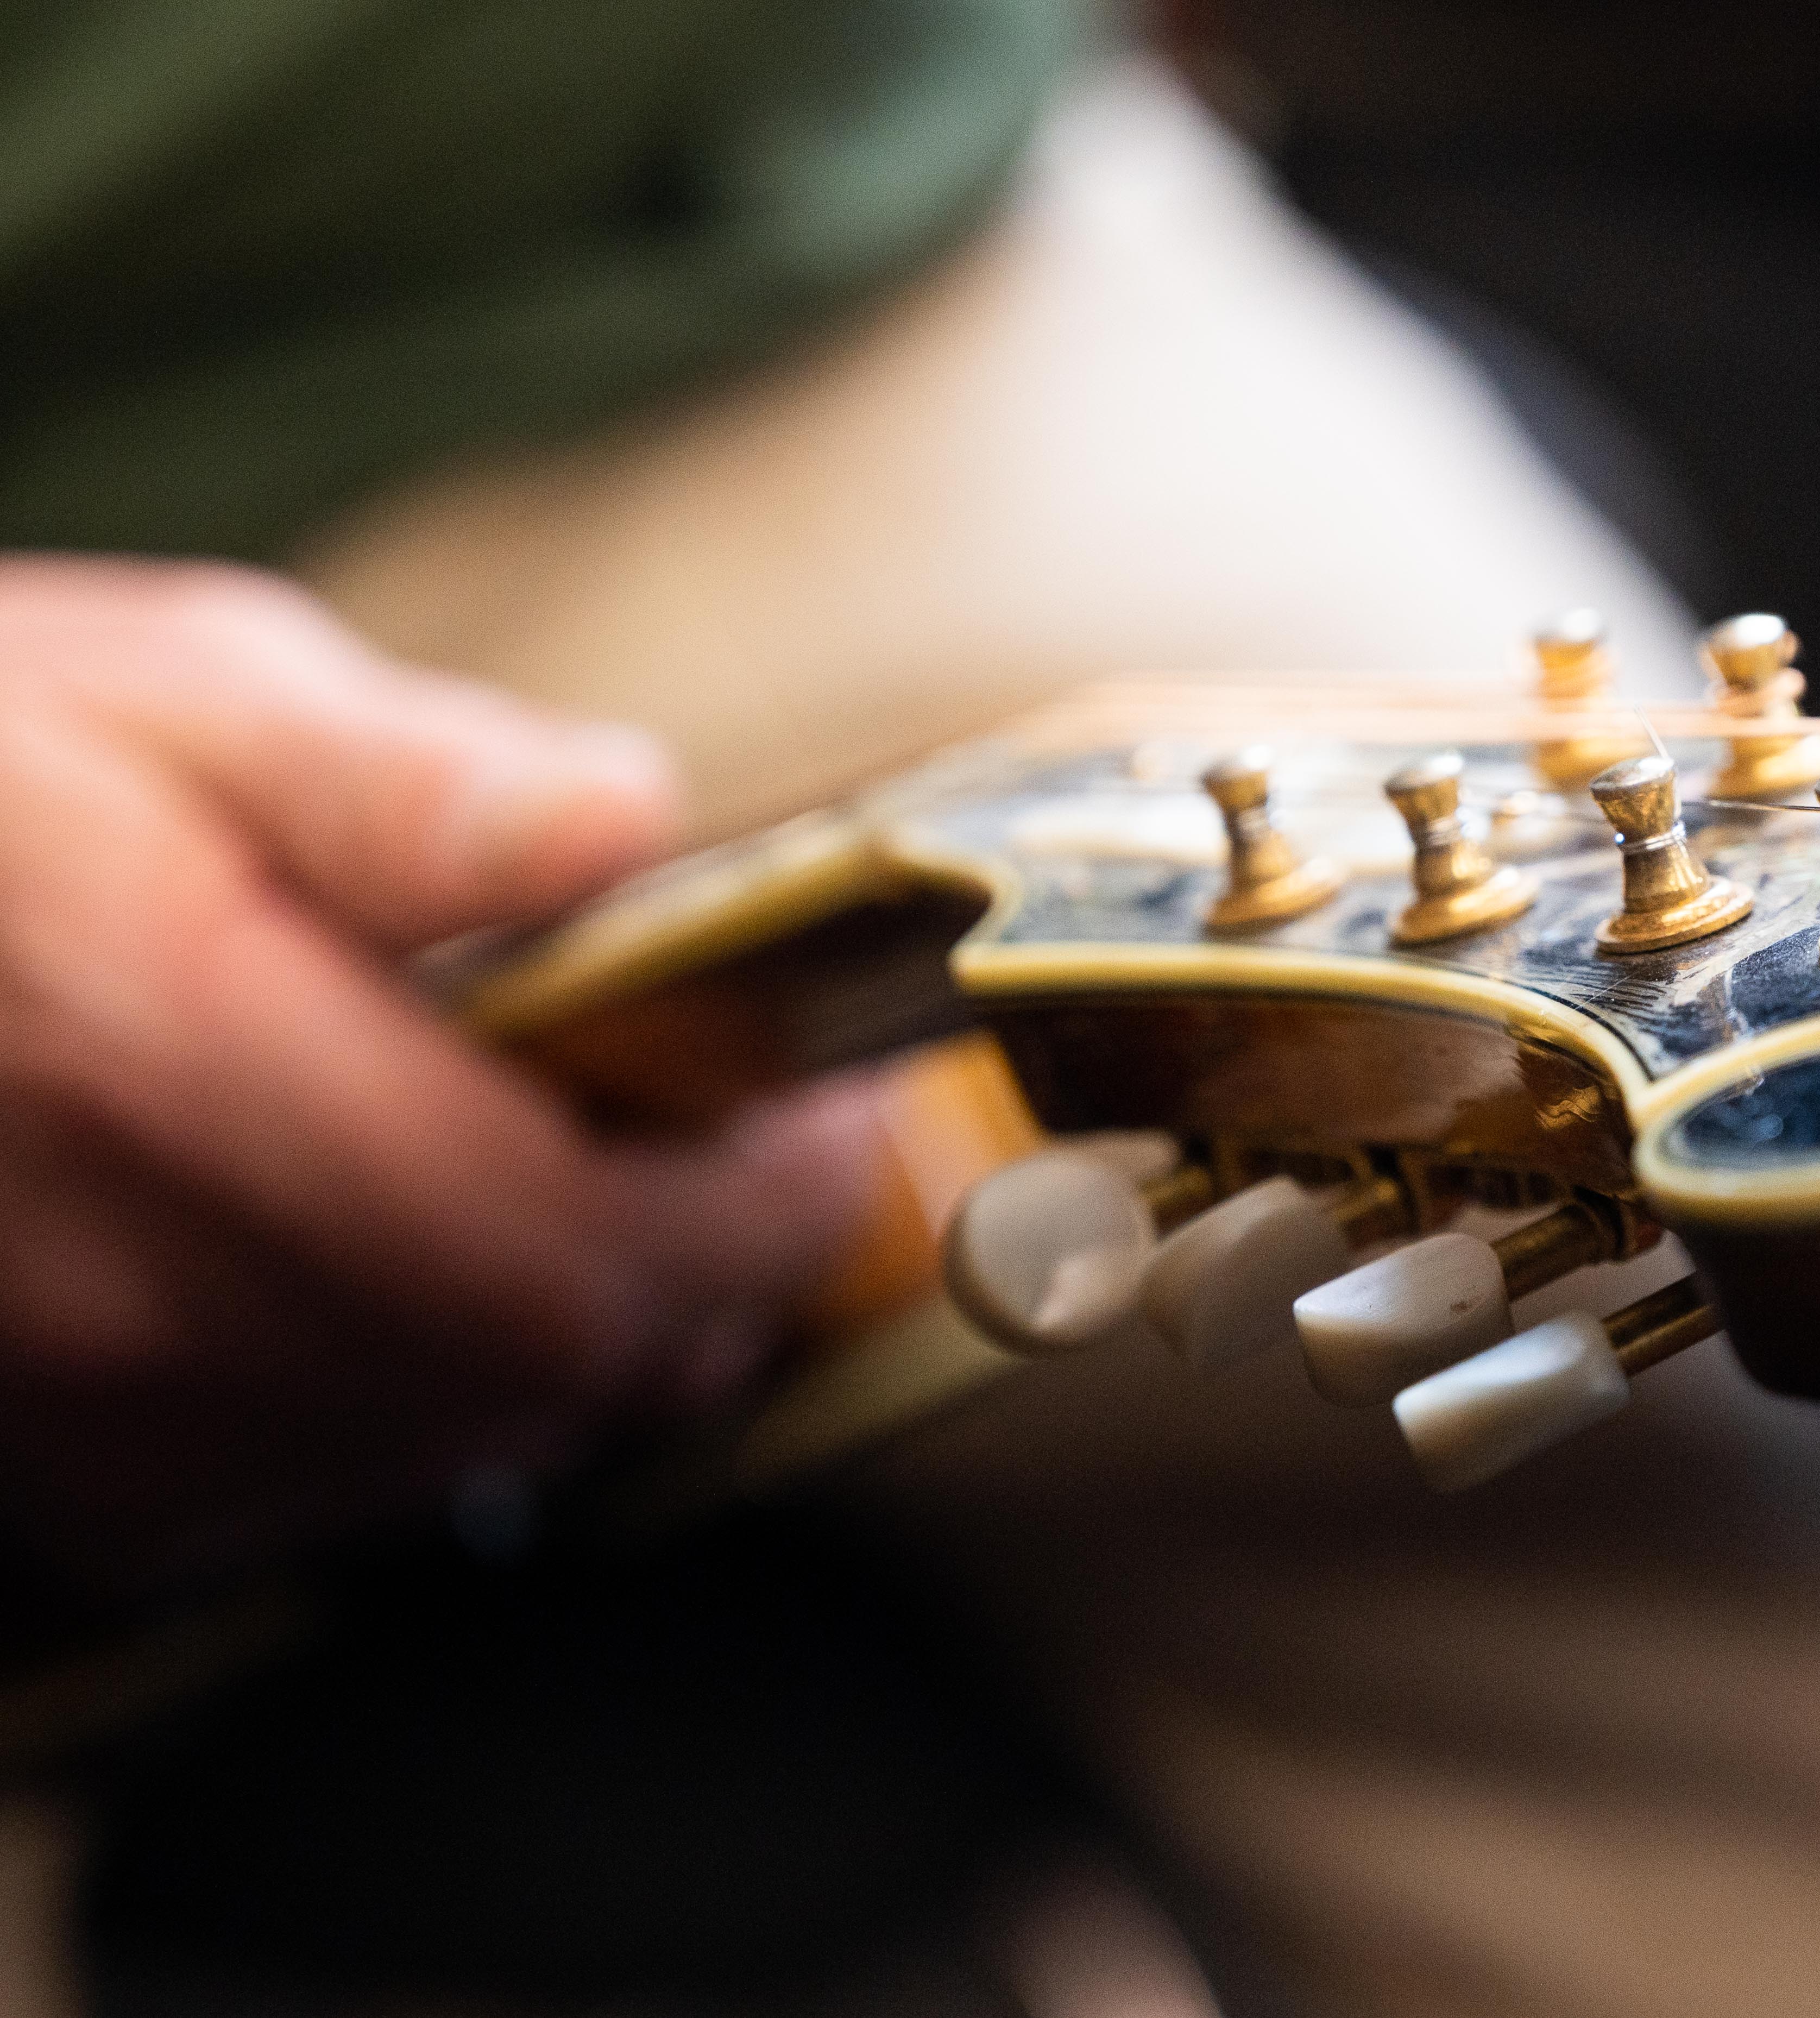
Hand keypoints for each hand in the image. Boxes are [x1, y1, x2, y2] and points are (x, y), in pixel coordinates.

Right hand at [0, 558, 876, 1588]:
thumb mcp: (179, 701)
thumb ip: (412, 789)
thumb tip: (618, 823)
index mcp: (172, 1063)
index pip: (566, 1239)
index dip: (754, 1202)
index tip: (824, 1111)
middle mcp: (124, 1282)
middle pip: (548, 1361)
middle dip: (709, 1262)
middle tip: (760, 1138)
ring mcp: (96, 1409)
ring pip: (479, 1436)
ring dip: (602, 1325)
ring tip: (629, 1175)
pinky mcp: (88, 1473)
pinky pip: (359, 1475)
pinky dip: (466, 1376)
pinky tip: (461, 1248)